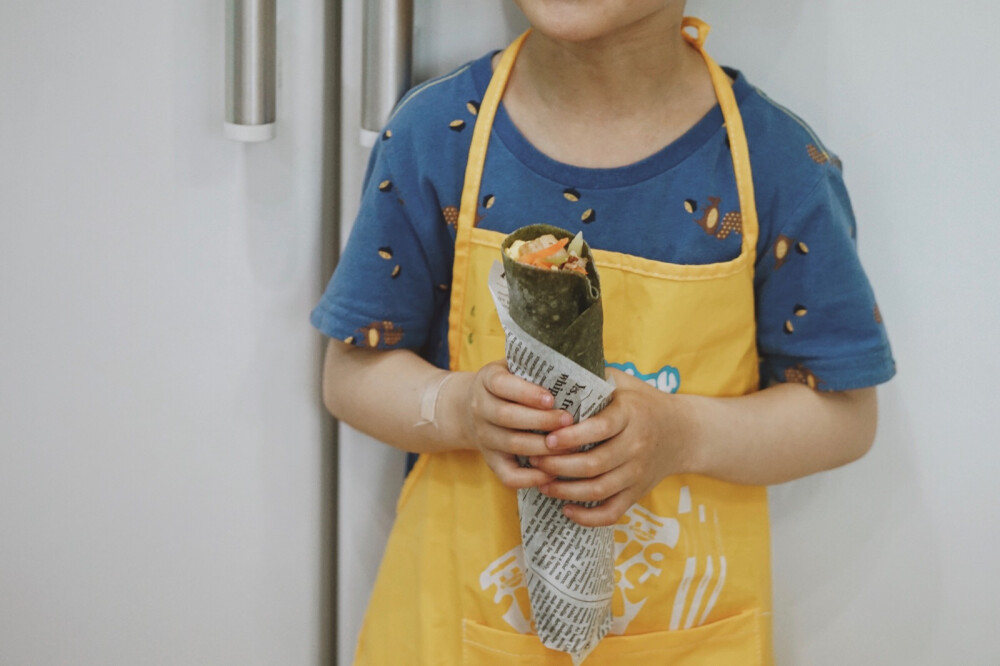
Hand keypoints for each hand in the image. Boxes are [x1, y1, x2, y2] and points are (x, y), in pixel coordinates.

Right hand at [452, 360, 573, 489]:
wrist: (467, 409)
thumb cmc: (509, 385)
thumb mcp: (513, 368)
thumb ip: (535, 367)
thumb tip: (576, 369)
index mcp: (487, 380)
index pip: (502, 385)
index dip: (526, 393)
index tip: (551, 398)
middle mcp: (480, 408)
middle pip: (507, 417)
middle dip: (541, 421)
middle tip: (569, 421)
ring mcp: (484, 437)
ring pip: (511, 445)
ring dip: (542, 447)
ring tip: (570, 445)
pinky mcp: (491, 460)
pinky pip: (508, 475)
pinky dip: (531, 478)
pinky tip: (553, 473)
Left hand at [526, 368, 695, 526]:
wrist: (684, 432)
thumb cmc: (643, 402)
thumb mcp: (623, 382)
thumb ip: (592, 377)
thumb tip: (550, 367)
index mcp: (630, 415)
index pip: (600, 429)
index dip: (571, 436)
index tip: (547, 438)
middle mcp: (636, 446)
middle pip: (593, 464)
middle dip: (558, 465)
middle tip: (534, 459)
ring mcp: (638, 473)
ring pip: (598, 490)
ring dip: (565, 491)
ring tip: (542, 483)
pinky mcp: (638, 493)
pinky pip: (612, 512)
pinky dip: (588, 517)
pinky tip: (566, 509)